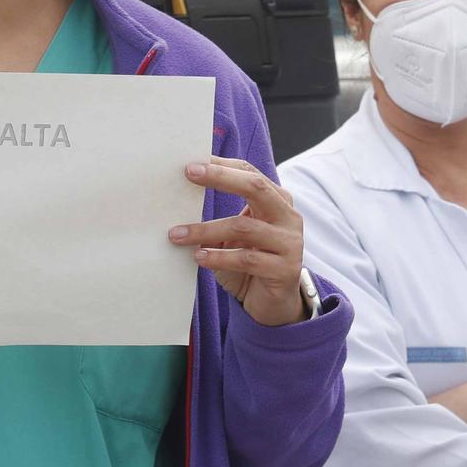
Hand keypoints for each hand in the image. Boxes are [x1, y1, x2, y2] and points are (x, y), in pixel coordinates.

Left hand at [169, 157, 306, 326]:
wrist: (273, 303)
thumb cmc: (249, 263)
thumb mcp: (236, 234)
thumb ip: (222, 215)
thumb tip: (182, 196)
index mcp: (277, 200)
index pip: (250, 173)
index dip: (222, 166)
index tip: (192, 163)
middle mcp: (288, 217)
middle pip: (255, 187)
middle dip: (220, 177)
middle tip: (189, 173)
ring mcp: (290, 243)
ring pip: (244, 227)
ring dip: (205, 230)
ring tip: (176, 234)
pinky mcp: (285, 269)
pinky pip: (246, 259)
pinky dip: (218, 257)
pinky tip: (199, 257)